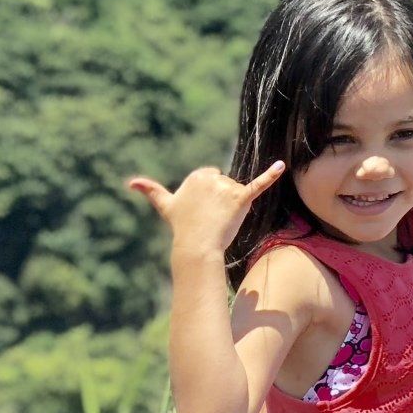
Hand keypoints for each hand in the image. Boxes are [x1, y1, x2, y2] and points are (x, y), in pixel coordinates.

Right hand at [127, 161, 285, 255]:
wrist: (197, 246)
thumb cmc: (182, 226)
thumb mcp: (166, 205)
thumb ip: (151, 191)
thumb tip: (130, 183)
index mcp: (197, 175)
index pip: (214, 178)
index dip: (211, 195)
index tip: (202, 208)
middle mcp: (211, 178)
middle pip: (227, 184)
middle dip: (223, 199)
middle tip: (212, 216)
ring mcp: (226, 188)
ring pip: (238, 191)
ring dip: (234, 205)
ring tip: (221, 218)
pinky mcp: (241, 198)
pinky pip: (258, 185)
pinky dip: (271, 175)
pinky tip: (282, 166)